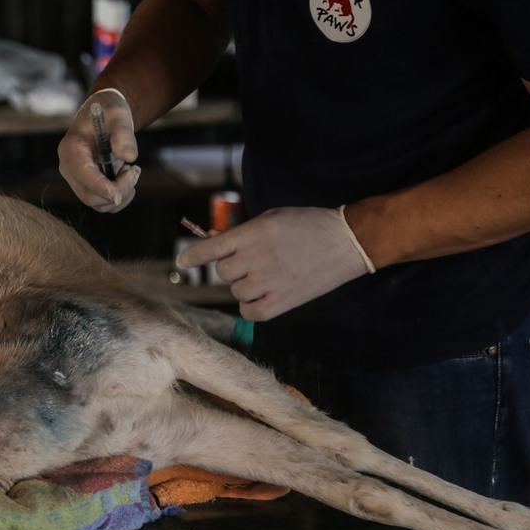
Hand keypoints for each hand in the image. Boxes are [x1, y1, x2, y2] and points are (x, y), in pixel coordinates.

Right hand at [58, 89, 141, 212]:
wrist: (104, 115)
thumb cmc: (108, 112)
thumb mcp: (118, 116)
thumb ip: (123, 134)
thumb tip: (129, 157)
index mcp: (70, 149)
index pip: (82, 174)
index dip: (100, 187)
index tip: (119, 194)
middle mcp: (68, 168)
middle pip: (89, 195)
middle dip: (117, 191)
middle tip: (134, 170)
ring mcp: (77, 180)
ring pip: (97, 204)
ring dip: (121, 194)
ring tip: (130, 170)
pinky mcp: (87, 187)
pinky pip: (103, 204)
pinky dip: (119, 198)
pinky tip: (126, 179)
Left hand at [176, 206, 375, 320]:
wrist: (348, 241)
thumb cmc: (307, 225)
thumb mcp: (272, 218)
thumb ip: (242, 233)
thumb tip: (212, 242)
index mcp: (254, 233)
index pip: (212, 248)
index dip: (193, 256)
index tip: (182, 262)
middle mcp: (258, 257)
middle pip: (223, 272)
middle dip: (232, 268)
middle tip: (252, 262)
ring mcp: (270, 281)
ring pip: (235, 291)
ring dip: (244, 286)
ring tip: (266, 275)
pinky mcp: (283, 302)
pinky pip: (249, 312)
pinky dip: (251, 306)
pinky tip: (263, 296)